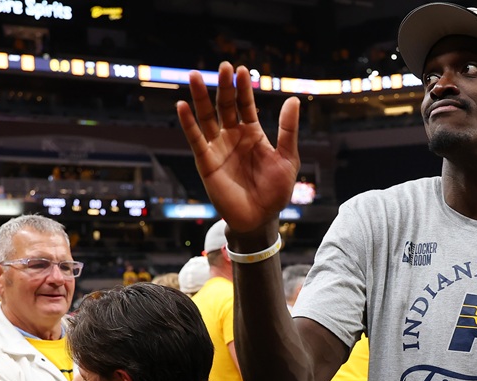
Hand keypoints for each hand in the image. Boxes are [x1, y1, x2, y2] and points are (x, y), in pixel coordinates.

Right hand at [176, 62, 300, 235]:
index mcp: (253, 134)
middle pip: (225, 105)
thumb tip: (294, 100)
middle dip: (224, 86)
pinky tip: (182, 105)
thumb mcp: (288, 158)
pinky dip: (188, 123)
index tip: (241, 69)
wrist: (260, 219)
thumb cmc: (276, 191)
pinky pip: (196, 139)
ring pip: (207, 117)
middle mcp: (233, 137)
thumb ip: (288, 131)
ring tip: (195, 76)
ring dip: (201, 97)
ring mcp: (218, 148)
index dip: (243, 88)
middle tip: (223, 66)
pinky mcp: (206, 162)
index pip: (246, 105)